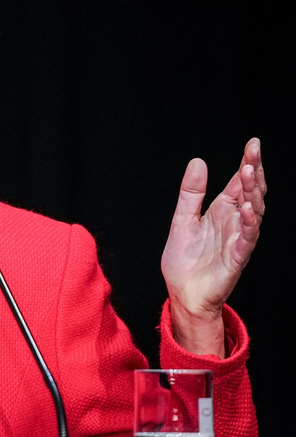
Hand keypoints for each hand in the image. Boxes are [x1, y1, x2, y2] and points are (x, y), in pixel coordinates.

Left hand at [161, 138, 264, 355]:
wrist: (182, 293)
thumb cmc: (185, 260)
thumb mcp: (182, 219)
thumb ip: (191, 193)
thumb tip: (198, 161)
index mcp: (222, 212)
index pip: (238, 183)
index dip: (246, 163)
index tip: (252, 143)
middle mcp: (234, 223)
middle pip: (250, 193)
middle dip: (254, 171)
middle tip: (254, 150)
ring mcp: (238, 240)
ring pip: (253, 212)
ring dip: (252, 192)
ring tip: (249, 172)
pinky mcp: (236, 258)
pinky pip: (247, 238)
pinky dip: (248, 223)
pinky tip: (245, 208)